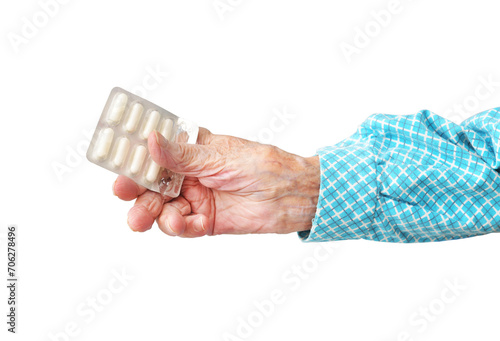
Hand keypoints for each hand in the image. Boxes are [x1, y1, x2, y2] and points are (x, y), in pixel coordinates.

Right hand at [112, 128, 319, 236]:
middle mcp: (191, 174)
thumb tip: (150, 140)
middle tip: (127, 202)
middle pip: (153, 184)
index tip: (118, 170)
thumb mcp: (220, 157)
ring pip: (163, 208)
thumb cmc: (263, 165)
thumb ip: (183, 156)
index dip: (136, 160)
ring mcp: (197, 198)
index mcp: (193, 150)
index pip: (156, 153)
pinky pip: (183, 226)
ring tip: (153, 221)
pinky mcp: (206, 221)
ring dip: (153, 215)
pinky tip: (186, 224)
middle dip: (137, 193)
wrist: (293, 195)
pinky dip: (180, 227)